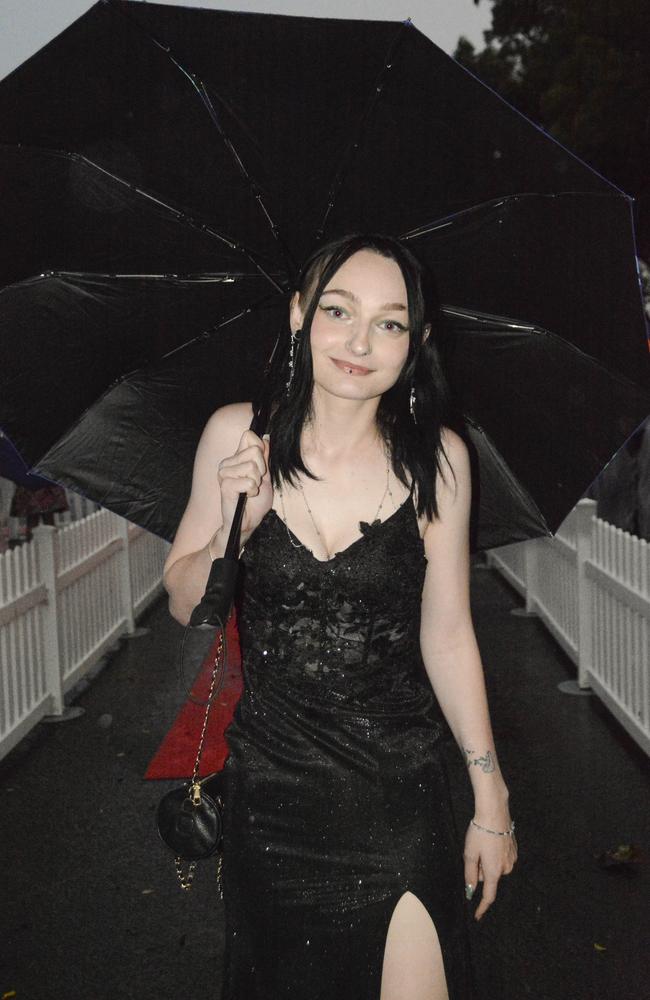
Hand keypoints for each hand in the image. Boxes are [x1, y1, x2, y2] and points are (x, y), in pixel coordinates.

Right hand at [216, 430, 272, 544]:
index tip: (261, 466)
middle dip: (262, 469)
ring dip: (257, 482)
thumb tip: (265, 437)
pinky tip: (246, 496)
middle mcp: (228, 463)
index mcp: (236, 458)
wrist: (247, 521)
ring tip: (250, 490)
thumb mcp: (265, 475)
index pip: (249, 436)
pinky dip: (252, 490)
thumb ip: (264, 456)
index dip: (261, 449)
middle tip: (255, 482)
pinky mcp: (225, 485)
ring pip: (252, 466)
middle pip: (254, 451)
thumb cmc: (255, 501)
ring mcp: (224, 473)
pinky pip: (249, 481)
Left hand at [463, 807, 516, 920]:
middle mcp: (506, 868)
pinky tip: (490, 841)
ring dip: (487, 862)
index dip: (482, 907)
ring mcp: (512, 859)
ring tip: (482, 844)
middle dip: (480, 871)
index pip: (489, 896)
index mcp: (494, 871)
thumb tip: (470, 891)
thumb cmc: (480, 832)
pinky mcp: (514, 850)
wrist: (495, 812)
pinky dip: (494, 855)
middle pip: (489, 878)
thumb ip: (470, 874)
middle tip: (473, 853)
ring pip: (495, 868)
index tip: (477, 916)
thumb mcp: (470, 853)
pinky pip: (501, 859)